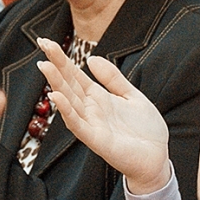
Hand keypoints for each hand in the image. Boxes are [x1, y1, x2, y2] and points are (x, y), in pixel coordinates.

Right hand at [36, 39, 172, 193]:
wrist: (158, 158)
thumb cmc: (145, 130)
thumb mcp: (132, 95)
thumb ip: (113, 78)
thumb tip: (91, 58)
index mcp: (98, 98)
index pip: (75, 74)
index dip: (61, 58)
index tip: (46, 41)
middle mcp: (90, 110)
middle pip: (68, 84)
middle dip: (55, 64)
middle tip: (41, 43)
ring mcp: (91, 124)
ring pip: (69, 101)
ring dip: (56, 84)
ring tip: (45, 65)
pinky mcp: (96, 140)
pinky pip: (77, 124)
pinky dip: (66, 111)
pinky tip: (56, 97)